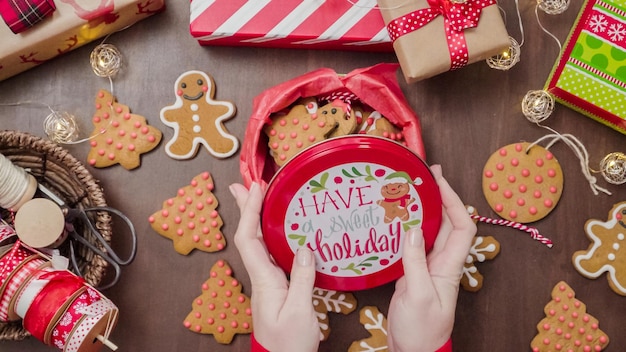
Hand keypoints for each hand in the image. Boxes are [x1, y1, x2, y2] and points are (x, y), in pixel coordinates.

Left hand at [230, 182, 319, 351]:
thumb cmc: (289, 344)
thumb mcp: (300, 311)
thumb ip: (302, 279)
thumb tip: (304, 248)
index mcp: (263, 281)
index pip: (249, 239)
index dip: (249, 211)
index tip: (254, 188)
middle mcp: (261, 277)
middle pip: (248, 236)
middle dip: (246, 208)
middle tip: (245, 183)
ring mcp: (268, 282)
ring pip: (258, 243)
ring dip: (257, 218)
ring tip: (258, 196)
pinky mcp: (277, 287)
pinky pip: (270, 253)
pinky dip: (271, 234)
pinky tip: (279, 228)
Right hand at [387, 165, 476, 351]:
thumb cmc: (421, 329)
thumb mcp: (419, 295)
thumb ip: (415, 262)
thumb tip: (412, 229)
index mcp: (449, 267)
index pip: (462, 226)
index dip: (454, 201)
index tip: (438, 182)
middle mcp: (442, 263)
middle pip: (447, 223)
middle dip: (440, 196)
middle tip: (424, 175)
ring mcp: (427, 267)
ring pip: (430, 231)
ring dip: (423, 209)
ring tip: (408, 190)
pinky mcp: (413, 274)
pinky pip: (413, 244)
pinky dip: (406, 227)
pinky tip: (394, 219)